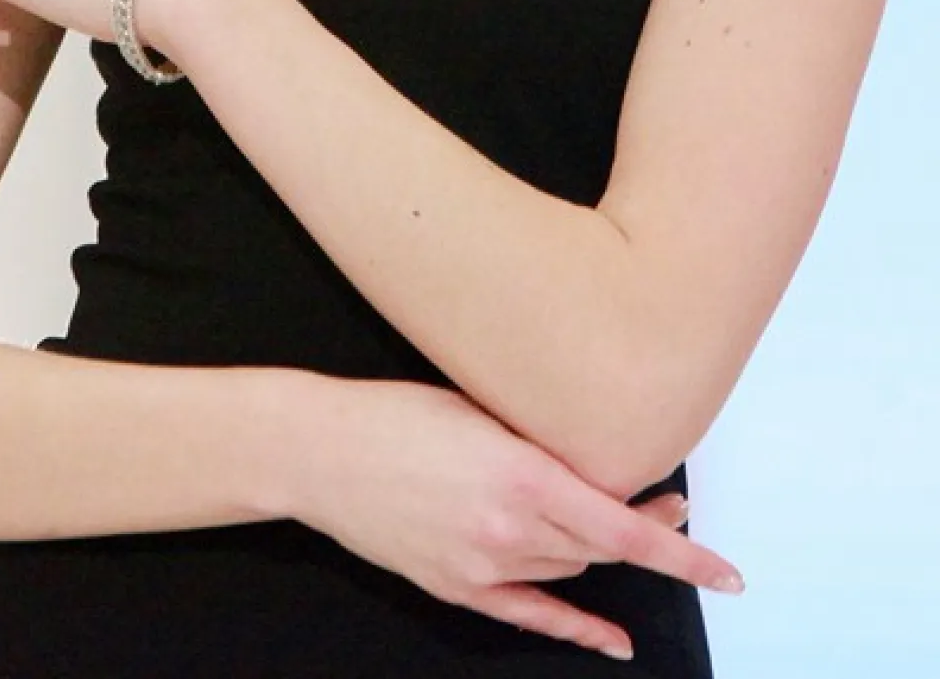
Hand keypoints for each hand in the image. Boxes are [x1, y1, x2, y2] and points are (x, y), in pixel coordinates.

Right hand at [291, 377, 742, 662]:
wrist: (322, 451)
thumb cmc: (396, 413)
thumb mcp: (480, 409)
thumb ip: (539, 442)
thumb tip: (593, 458)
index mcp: (521, 476)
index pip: (620, 527)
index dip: (678, 554)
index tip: (726, 572)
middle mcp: (509, 530)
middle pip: (601, 546)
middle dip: (646, 528)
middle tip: (674, 500)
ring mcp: (481, 566)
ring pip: (569, 570)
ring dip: (605, 551)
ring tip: (633, 524)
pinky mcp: (456, 588)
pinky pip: (530, 615)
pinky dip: (575, 628)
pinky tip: (612, 639)